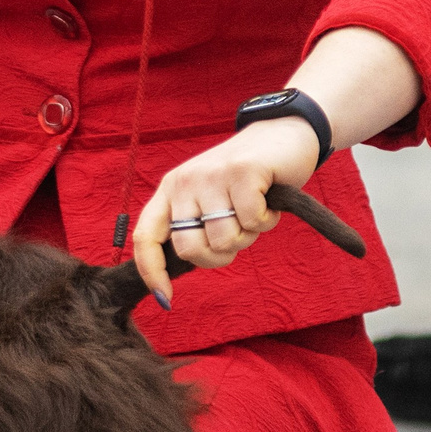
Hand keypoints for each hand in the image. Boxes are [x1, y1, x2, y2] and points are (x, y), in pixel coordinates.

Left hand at [129, 117, 321, 303]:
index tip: (166, 299)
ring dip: (248, 235)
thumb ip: (194, 228)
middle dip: (218, 256)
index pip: (146, 237)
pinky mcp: (243, 172)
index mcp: (170, 190)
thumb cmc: (247, 179)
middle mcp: (184, 182)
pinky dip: (267, 220)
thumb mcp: (210, 200)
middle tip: (236, 235)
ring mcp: (212, 175)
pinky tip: (268, 199)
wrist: (284, 133)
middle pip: (189, 248)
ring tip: (253, 210)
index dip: (151, 271)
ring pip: (225, 239)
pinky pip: (253, 222)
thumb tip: (174, 276)